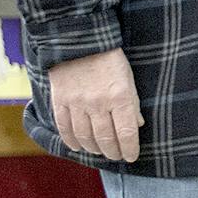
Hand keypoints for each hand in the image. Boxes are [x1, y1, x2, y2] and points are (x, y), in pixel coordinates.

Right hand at [48, 48, 143, 162]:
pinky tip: (78, 146)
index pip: (127, 133)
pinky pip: (64, 128)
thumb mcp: (129, 79)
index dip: (130, 149)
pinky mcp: (60, 100)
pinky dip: (71, 141)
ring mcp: (77, 103)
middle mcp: (98, 103)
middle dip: (113, 152)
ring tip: (100, 151)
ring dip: (94, 149)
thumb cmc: (110, 60)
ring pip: (85, 137)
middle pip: (106, 139)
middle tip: (116, 156)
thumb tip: (137, 126)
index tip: (131, 156)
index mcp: (120, 97)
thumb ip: (132, 103)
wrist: (80, 41)